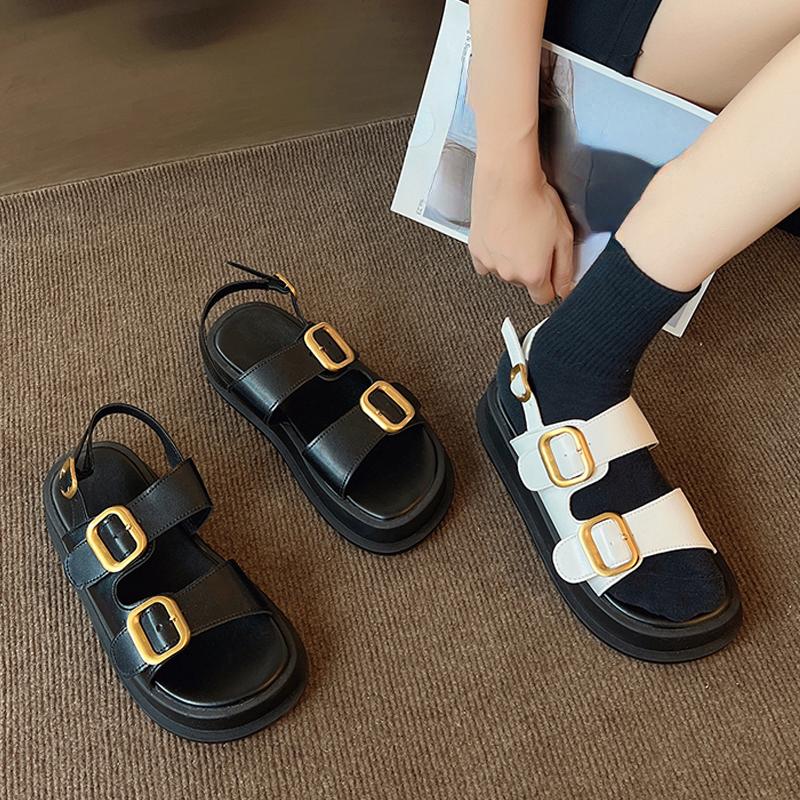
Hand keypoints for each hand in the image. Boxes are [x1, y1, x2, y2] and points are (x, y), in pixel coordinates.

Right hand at [469, 134, 574, 303]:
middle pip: (524, 282)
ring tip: (519, 232)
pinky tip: (502, 236)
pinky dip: (494, 253)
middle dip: (532, 267)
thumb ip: (565, 269)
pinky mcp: (476, 249)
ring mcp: (489, 262)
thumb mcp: (564, 236)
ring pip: (505, 271)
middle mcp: (508, 273)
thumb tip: (565, 289)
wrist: (508, 178)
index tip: (552, 273)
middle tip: (537, 240)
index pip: (544, 297)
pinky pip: (486, 261)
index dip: (551, 285)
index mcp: (532, 274)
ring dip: (512, 259)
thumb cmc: (536, 201)